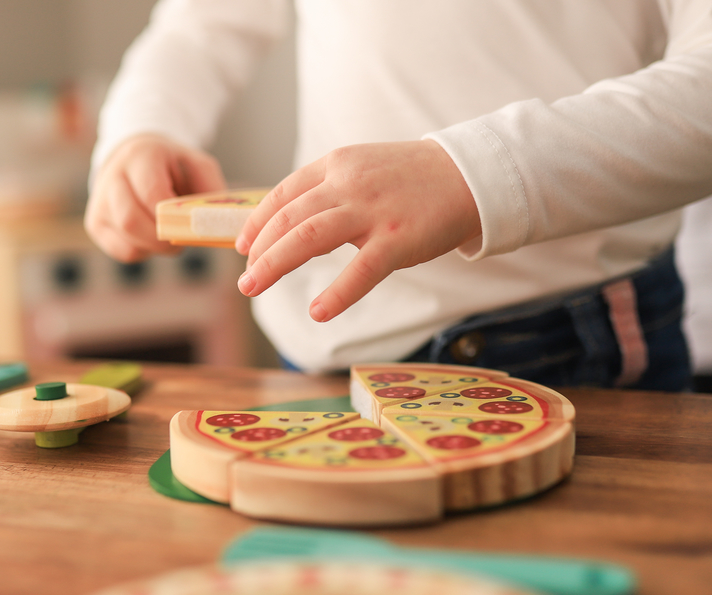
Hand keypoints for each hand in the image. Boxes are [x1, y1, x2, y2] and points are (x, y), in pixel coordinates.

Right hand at [85, 133, 226, 261]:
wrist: (136, 159)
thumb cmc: (174, 166)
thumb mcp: (198, 166)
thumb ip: (211, 191)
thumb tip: (218, 225)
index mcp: (140, 157)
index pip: (151, 194)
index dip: (171, 218)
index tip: (189, 225)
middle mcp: (112, 177)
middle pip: (131, 220)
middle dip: (162, 239)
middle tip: (182, 241)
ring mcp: (99, 202)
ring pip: (126, 240)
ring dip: (155, 248)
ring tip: (169, 238)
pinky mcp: (95, 223)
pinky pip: (122, 251)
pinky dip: (144, 252)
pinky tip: (153, 240)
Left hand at [235, 140, 479, 321]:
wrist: (468, 175)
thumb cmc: (413, 179)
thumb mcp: (364, 169)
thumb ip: (329, 190)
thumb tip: (293, 226)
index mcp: (337, 165)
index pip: (283, 193)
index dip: (257, 222)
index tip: (243, 246)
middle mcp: (348, 184)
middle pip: (288, 218)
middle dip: (258, 250)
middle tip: (244, 280)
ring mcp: (371, 211)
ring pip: (308, 237)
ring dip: (274, 264)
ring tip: (254, 288)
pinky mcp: (396, 240)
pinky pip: (359, 271)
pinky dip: (336, 294)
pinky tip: (318, 312)